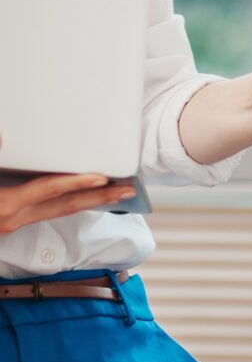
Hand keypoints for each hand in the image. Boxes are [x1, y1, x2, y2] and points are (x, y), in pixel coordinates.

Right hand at [0, 173, 137, 234]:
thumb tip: (2, 136)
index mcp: (7, 205)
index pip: (50, 190)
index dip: (76, 183)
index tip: (103, 179)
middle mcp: (17, 218)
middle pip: (67, 206)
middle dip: (100, 199)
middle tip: (129, 191)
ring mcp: (16, 224)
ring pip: (61, 212)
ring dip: (90, 202)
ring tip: (116, 194)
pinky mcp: (14, 224)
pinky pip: (50, 213)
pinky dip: (71, 204)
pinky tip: (84, 198)